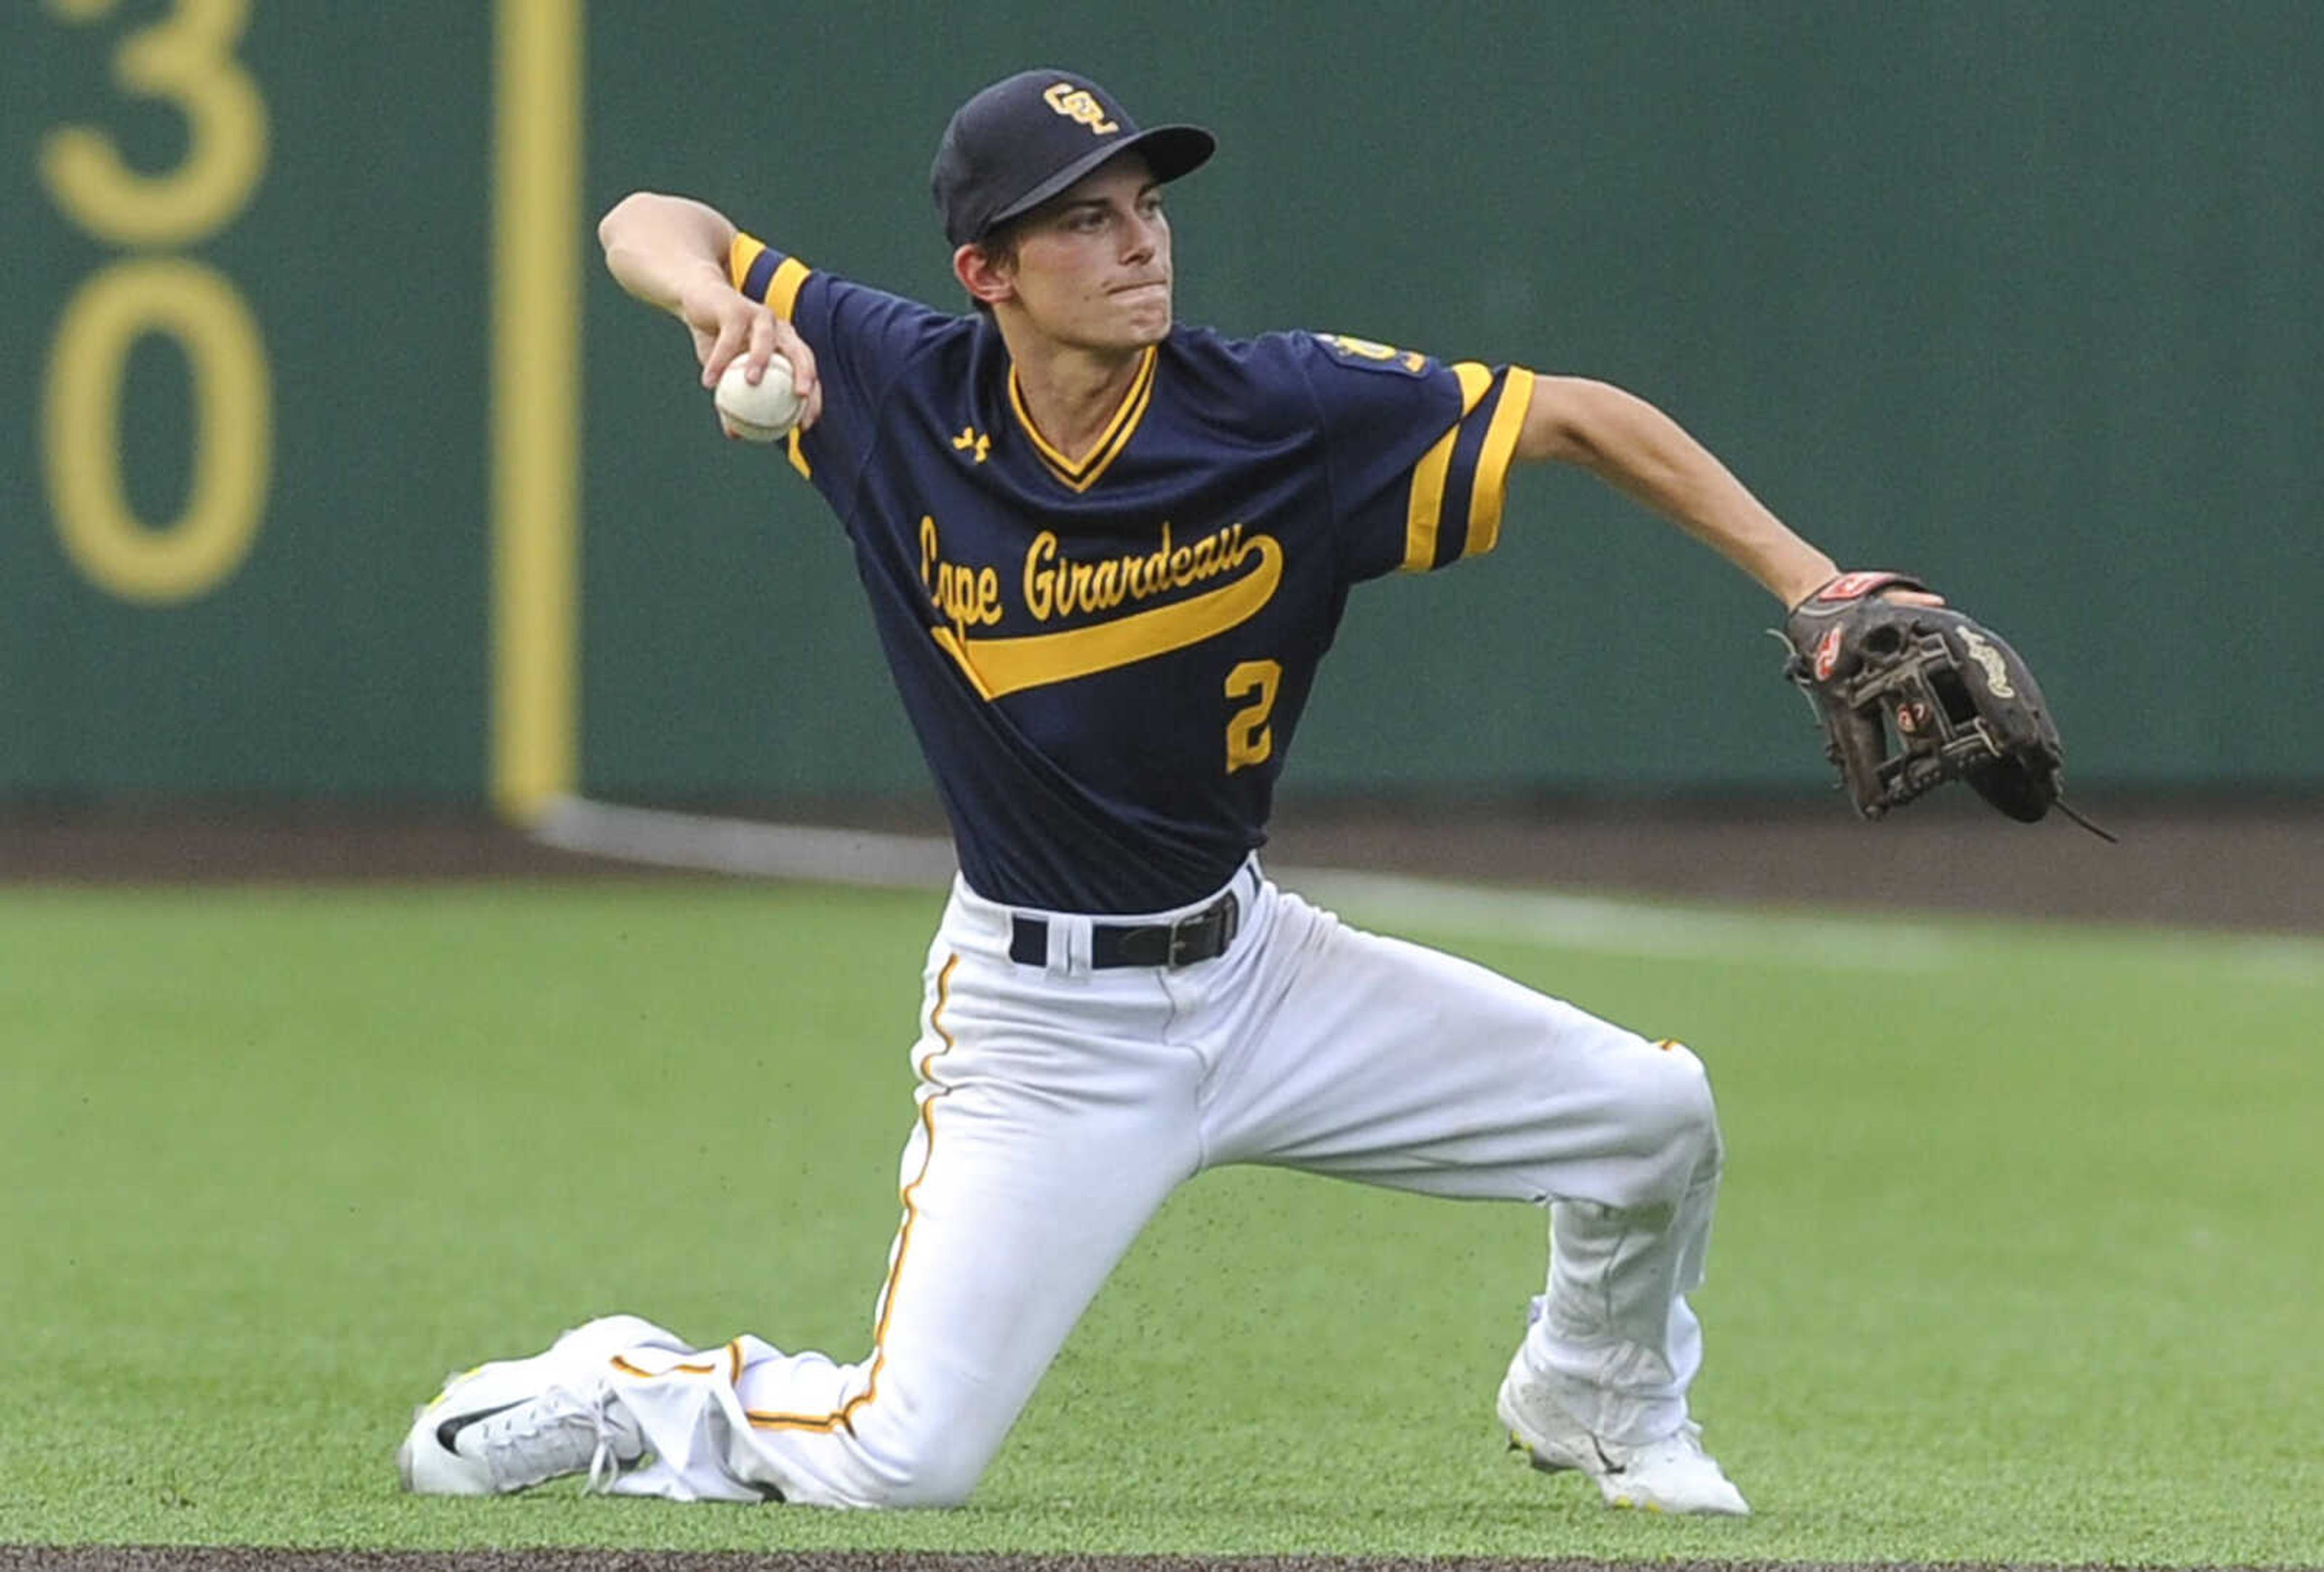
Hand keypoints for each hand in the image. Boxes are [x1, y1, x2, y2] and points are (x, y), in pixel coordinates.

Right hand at [680, 277, 822, 430]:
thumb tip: (735, 434)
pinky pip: (728, 337)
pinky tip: (709, 381)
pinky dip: (719, 359)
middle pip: (800, 352)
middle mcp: (779, 330)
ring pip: (766, 339)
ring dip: (760, 360)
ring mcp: (759, 316)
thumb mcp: (727, 374)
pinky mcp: (735, 308)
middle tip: (799, 397)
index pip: (808, 373)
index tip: (806, 425)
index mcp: (787, 346)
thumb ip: (735, 401)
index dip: (814, 398)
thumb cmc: (719, 341)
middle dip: (805, 373)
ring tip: (751, 382)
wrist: (699, 301)